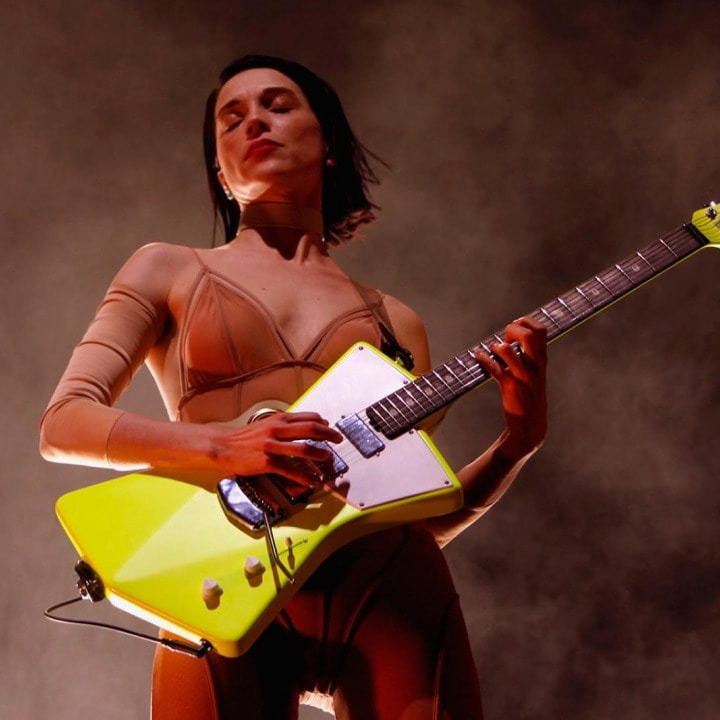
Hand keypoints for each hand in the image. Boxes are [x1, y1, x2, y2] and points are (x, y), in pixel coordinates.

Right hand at [216, 411, 342, 485]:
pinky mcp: (266, 462)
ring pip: (303, 449)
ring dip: (320, 454)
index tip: (331, 428)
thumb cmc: (244, 437)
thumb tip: (302, 425)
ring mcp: (272, 446)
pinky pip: (290, 470)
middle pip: (311, 429)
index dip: (323, 423)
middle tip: (338, 440)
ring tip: (329, 458)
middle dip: (329, 435)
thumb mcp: (265, 424)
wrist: (222, 446)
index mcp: (278, 420)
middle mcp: (276, 430)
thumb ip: (283, 425)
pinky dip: (304, 476)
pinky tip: (312, 480)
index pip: (308, 417)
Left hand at [473, 316, 547, 461]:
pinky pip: (494, 369)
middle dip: (513, 329)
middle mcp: (535, 367)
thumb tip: (514, 335)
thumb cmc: (529, 397)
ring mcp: (523, 377)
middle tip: (505, 338)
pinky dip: (483, 360)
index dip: (526, 322)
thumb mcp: (536, 374)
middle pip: (529, 335)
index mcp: (542, 361)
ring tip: (494, 351)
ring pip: (507, 351)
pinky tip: (478, 357)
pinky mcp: (510, 388)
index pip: (541, 330)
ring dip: (496, 347)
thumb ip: (530, 356)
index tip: (515, 327)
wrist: (530, 426)